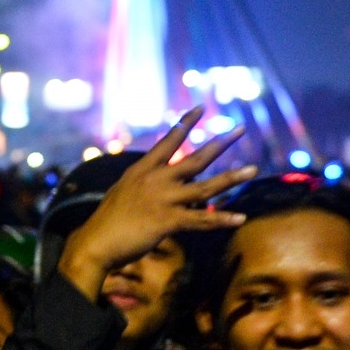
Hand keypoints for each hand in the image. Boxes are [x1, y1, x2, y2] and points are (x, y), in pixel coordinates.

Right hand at [57, 107, 256, 304]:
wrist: (95, 242)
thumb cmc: (108, 219)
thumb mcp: (124, 190)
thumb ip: (144, 182)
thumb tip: (160, 179)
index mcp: (143, 170)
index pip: (169, 141)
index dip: (185, 124)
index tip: (200, 107)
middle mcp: (156, 180)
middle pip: (195, 159)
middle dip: (220, 143)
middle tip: (240, 129)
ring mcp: (163, 200)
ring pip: (205, 187)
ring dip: (231, 178)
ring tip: (253, 170)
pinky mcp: (168, 222)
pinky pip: (201, 220)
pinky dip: (221, 219)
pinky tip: (240, 218)